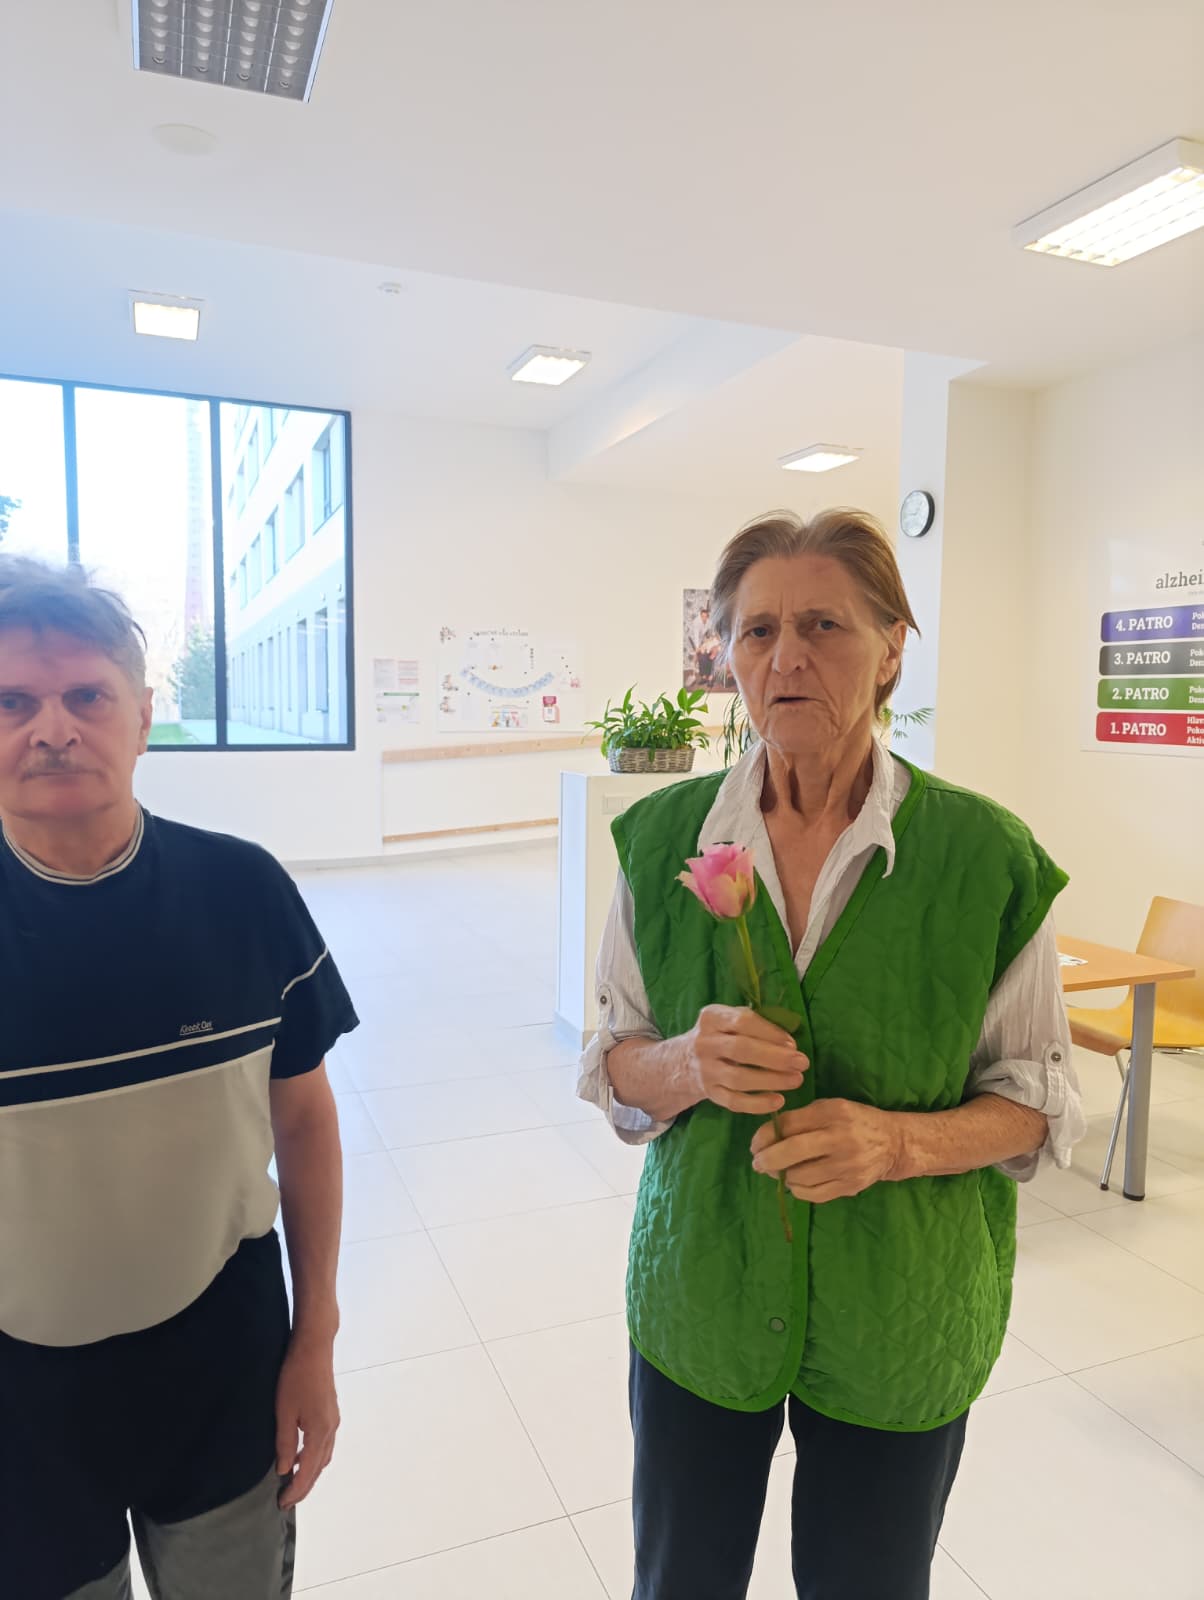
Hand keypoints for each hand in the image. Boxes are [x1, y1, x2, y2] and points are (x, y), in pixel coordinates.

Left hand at [275, 1333, 340, 1508]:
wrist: (314, 1347)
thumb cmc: (295, 1378)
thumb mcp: (284, 1412)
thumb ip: (285, 1443)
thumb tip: (284, 1470)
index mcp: (320, 1432)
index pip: (308, 1471)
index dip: (296, 1490)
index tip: (281, 1504)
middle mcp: (331, 1429)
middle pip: (319, 1467)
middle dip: (304, 1486)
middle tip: (286, 1501)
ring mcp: (333, 1420)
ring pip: (324, 1456)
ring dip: (310, 1472)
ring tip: (293, 1482)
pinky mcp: (330, 1411)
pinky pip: (324, 1443)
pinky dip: (314, 1456)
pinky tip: (300, 1454)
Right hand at [684, 1005, 807, 1114]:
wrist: (683, 1062)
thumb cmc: (720, 1036)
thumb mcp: (728, 1020)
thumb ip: (755, 1024)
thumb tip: (789, 1044)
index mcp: (711, 1018)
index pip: (742, 1021)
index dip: (770, 1032)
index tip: (792, 1043)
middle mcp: (704, 1043)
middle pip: (741, 1050)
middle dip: (775, 1057)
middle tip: (802, 1063)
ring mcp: (705, 1070)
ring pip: (738, 1078)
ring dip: (771, 1080)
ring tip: (796, 1080)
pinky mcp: (709, 1093)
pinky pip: (734, 1101)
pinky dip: (757, 1104)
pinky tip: (778, 1101)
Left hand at [750, 1099, 903, 1202]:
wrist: (893, 1143)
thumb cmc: (854, 1121)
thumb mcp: (830, 1108)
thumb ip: (801, 1119)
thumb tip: (766, 1138)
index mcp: (833, 1112)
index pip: (789, 1124)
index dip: (765, 1135)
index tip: (755, 1143)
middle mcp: (841, 1138)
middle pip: (792, 1151)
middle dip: (767, 1159)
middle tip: (757, 1163)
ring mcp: (847, 1165)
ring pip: (800, 1177)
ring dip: (781, 1176)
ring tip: (777, 1171)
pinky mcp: (850, 1186)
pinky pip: (813, 1194)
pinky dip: (797, 1190)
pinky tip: (794, 1182)